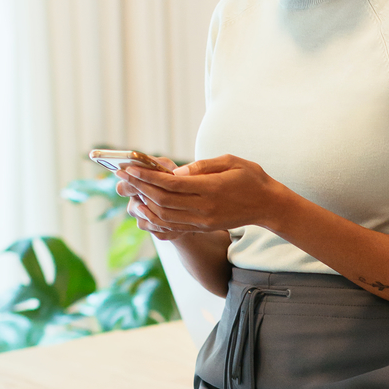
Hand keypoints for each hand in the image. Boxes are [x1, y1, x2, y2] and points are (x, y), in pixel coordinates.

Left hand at [126, 155, 282, 233]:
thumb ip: (203, 166)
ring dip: (143, 203)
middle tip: (121, 175)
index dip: (147, 176)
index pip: (171, 184)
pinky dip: (154, 217)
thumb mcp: (230, 162)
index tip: (129, 167)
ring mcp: (203, 221)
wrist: (267, 206)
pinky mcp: (202, 227)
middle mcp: (205, 209)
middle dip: (139, 187)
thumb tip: (176, 173)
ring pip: (164, 216)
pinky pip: (172, 225)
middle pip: (163, 201)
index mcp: (211, 189)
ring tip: (129, 189)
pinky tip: (144, 206)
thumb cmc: (251, 177)